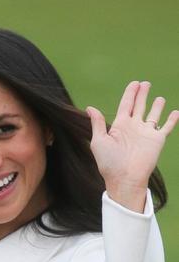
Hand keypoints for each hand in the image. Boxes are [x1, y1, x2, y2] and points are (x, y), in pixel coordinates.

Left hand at [86, 81, 177, 210]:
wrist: (125, 178)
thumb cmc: (109, 162)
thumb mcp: (99, 141)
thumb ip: (97, 124)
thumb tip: (90, 107)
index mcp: (120, 126)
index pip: (125, 105)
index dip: (130, 93)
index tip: (134, 83)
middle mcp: (134, 127)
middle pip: (139, 106)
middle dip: (142, 94)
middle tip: (145, 83)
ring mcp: (146, 133)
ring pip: (153, 115)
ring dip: (157, 106)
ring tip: (159, 98)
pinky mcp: (157, 140)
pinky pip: (166, 127)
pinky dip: (172, 120)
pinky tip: (176, 112)